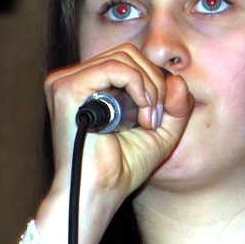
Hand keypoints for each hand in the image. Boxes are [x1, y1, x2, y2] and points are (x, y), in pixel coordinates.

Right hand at [34, 43, 193, 242]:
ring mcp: (65, 81)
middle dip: (154, 82)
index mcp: (88, 85)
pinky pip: (114, 67)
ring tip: (148, 120)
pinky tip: (142, 112)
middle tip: (155, 118)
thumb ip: (175, 104)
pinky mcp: (66, 89)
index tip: (159, 115)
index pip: (128, 58)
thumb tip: (178, 78)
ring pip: (124, 57)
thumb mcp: (161, 131)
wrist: (99, 192)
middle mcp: (72, 79)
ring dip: (148, 87)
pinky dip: (137, 85)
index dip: (154, 80)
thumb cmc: (123, 167)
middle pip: (128, 53)